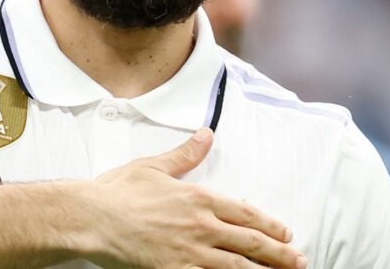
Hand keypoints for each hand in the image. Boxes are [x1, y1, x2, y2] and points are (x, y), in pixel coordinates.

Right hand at [88, 128, 307, 268]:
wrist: (91, 218)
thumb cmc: (118, 191)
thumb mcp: (154, 165)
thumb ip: (185, 154)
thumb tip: (206, 135)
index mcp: (198, 198)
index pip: (245, 214)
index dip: (270, 224)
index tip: (286, 233)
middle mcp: (200, 227)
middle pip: (250, 244)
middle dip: (279, 254)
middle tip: (298, 261)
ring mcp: (189, 253)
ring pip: (237, 267)